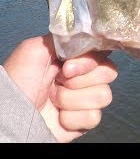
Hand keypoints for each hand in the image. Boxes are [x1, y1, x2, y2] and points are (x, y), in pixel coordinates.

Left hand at [3, 34, 117, 141]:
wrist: (12, 115)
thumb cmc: (18, 81)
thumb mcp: (35, 48)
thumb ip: (64, 38)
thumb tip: (89, 37)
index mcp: (74, 60)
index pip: (102, 54)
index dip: (90, 61)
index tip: (68, 67)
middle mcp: (82, 78)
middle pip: (108, 73)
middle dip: (81, 80)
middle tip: (59, 82)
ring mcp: (84, 100)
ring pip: (103, 96)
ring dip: (73, 100)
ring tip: (54, 101)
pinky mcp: (84, 121)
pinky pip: (94, 117)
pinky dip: (72, 118)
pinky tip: (59, 117)